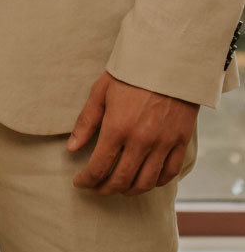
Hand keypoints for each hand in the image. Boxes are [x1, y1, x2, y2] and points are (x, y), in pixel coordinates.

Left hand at [68, 71, 197, 194]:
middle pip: (121, 180)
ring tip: (117, 187)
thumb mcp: (101, 91)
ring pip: (145, 183)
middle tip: (95, 189)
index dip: (87, 180)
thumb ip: (86, 121)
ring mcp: (163, 144)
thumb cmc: (130, 73)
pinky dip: (155, 183)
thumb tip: (71, 148)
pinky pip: (169, 174)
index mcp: (118, 127)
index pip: (99, 167)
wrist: (167, 60)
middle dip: (104, 189)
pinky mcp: (180, 142)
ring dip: (128, 191)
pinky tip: (144, 180)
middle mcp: (141, 141)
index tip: (79, 183)